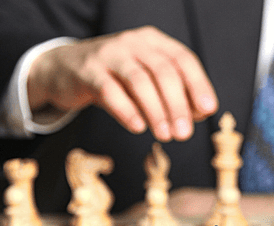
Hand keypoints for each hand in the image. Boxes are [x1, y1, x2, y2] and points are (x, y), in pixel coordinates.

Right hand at [27, 26, 217, 141]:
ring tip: (165, 135)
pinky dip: (127, 110)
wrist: (65, 69)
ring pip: (139, 80)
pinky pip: (110, 90)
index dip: (198, 85)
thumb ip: (171, 94)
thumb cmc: (115, 77)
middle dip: (178, 104)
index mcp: (154, 41)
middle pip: (163, 72)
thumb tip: (197, 115)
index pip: (184, 60)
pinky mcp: (88, 71)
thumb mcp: (145, 81)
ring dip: (156, 111)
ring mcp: (110, 54)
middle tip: (184, 133)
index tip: (208, 110)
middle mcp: (134, 42)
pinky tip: (138, 127)